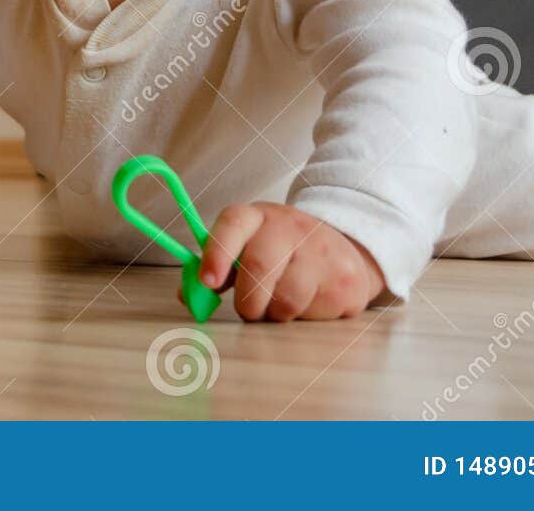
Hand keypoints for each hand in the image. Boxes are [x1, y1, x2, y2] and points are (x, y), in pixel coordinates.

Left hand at [194, 202, 383, 320]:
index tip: (208, 282)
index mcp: (258, 215)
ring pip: (285, 299)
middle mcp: (291, 226)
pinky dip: (302, 318)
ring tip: (281, 303)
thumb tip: (188, 295)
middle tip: (248, 310)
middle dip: (246, 301)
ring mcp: (323, 250)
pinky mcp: (346, 280)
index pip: (232, 224)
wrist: (345, 248)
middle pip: (258, 267)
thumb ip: (218, 267)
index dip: (216, 253)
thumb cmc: (283, 252)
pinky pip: (312, 313)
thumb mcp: (250, 245)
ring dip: (275, 314)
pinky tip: (308, 302)